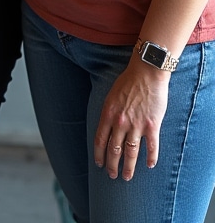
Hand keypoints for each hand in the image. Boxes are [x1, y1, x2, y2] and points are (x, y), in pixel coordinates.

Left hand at [94, 58, 168, 180]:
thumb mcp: (110, 96)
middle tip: (112, 176)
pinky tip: (150, 166)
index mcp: (108, 114)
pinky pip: (151, 147)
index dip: (99, 154)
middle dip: (112, 165)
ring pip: (131, 152)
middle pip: (114, 149)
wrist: (146, 73)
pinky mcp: (152, 125)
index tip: (98, 163)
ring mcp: (137, 125)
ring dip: (129, 167)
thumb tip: (106, 128)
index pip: (100, 139)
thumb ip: (109, 113)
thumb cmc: (127, 82)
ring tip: (127, 177)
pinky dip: (151, 158)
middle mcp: (120, 122)